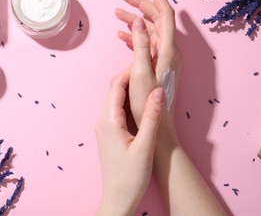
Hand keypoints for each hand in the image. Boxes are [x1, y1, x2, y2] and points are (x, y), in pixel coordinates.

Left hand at [95, 68, 164, 215]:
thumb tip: (158, 90)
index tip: (146, 62)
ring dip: (131, 87)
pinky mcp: (109, 133)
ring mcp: (104, 127)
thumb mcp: (145, 146)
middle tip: (150, 68)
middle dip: (131, 76)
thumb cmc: (131, 176)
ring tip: (149, 81)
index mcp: (109, 121)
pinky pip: (117, 109)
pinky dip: (129, 100)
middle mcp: (103, 120)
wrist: (118, 198)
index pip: (117, 85)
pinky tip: (143, 101)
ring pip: (116, 98)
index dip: (131, 71)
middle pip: (115, 89)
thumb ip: (151, 117)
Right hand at [116, 0, 178, 127]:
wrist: (158, 126)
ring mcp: (164, 58)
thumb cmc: (148, 103)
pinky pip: (147, 44)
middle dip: (140, 4)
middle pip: (157, 19)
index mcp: (168, 49)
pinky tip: (123, 35)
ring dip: (135, 20)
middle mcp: (169, 51)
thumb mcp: (141, 72)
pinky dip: (135, 36)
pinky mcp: (158, 66)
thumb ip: (141, 44)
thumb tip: (138, 20)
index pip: (165, 13)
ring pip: (150, 31)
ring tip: (117, 12)